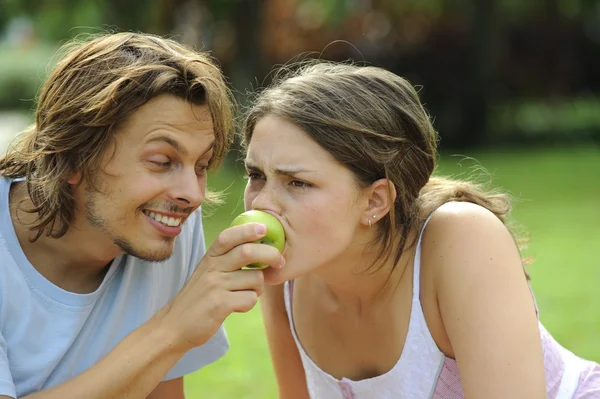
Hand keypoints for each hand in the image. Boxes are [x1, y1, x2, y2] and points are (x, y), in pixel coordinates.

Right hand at [158, 222, 284, 350]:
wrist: (174, 326)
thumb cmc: (198, 298)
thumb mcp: (207, 272)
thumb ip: (226, 260)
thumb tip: (259, 249)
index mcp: (209, 258)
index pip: (229, 236)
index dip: (248, 230)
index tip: (264, 229)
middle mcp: (212, 268)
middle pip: (248, 252)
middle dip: (270, 254)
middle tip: (280, 261)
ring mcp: (215, 286)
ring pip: (255, 279)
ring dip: (258, 288)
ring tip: (246, 293)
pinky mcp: (220, 304)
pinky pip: (250, 299)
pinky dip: (249, 303)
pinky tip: (237, 307)